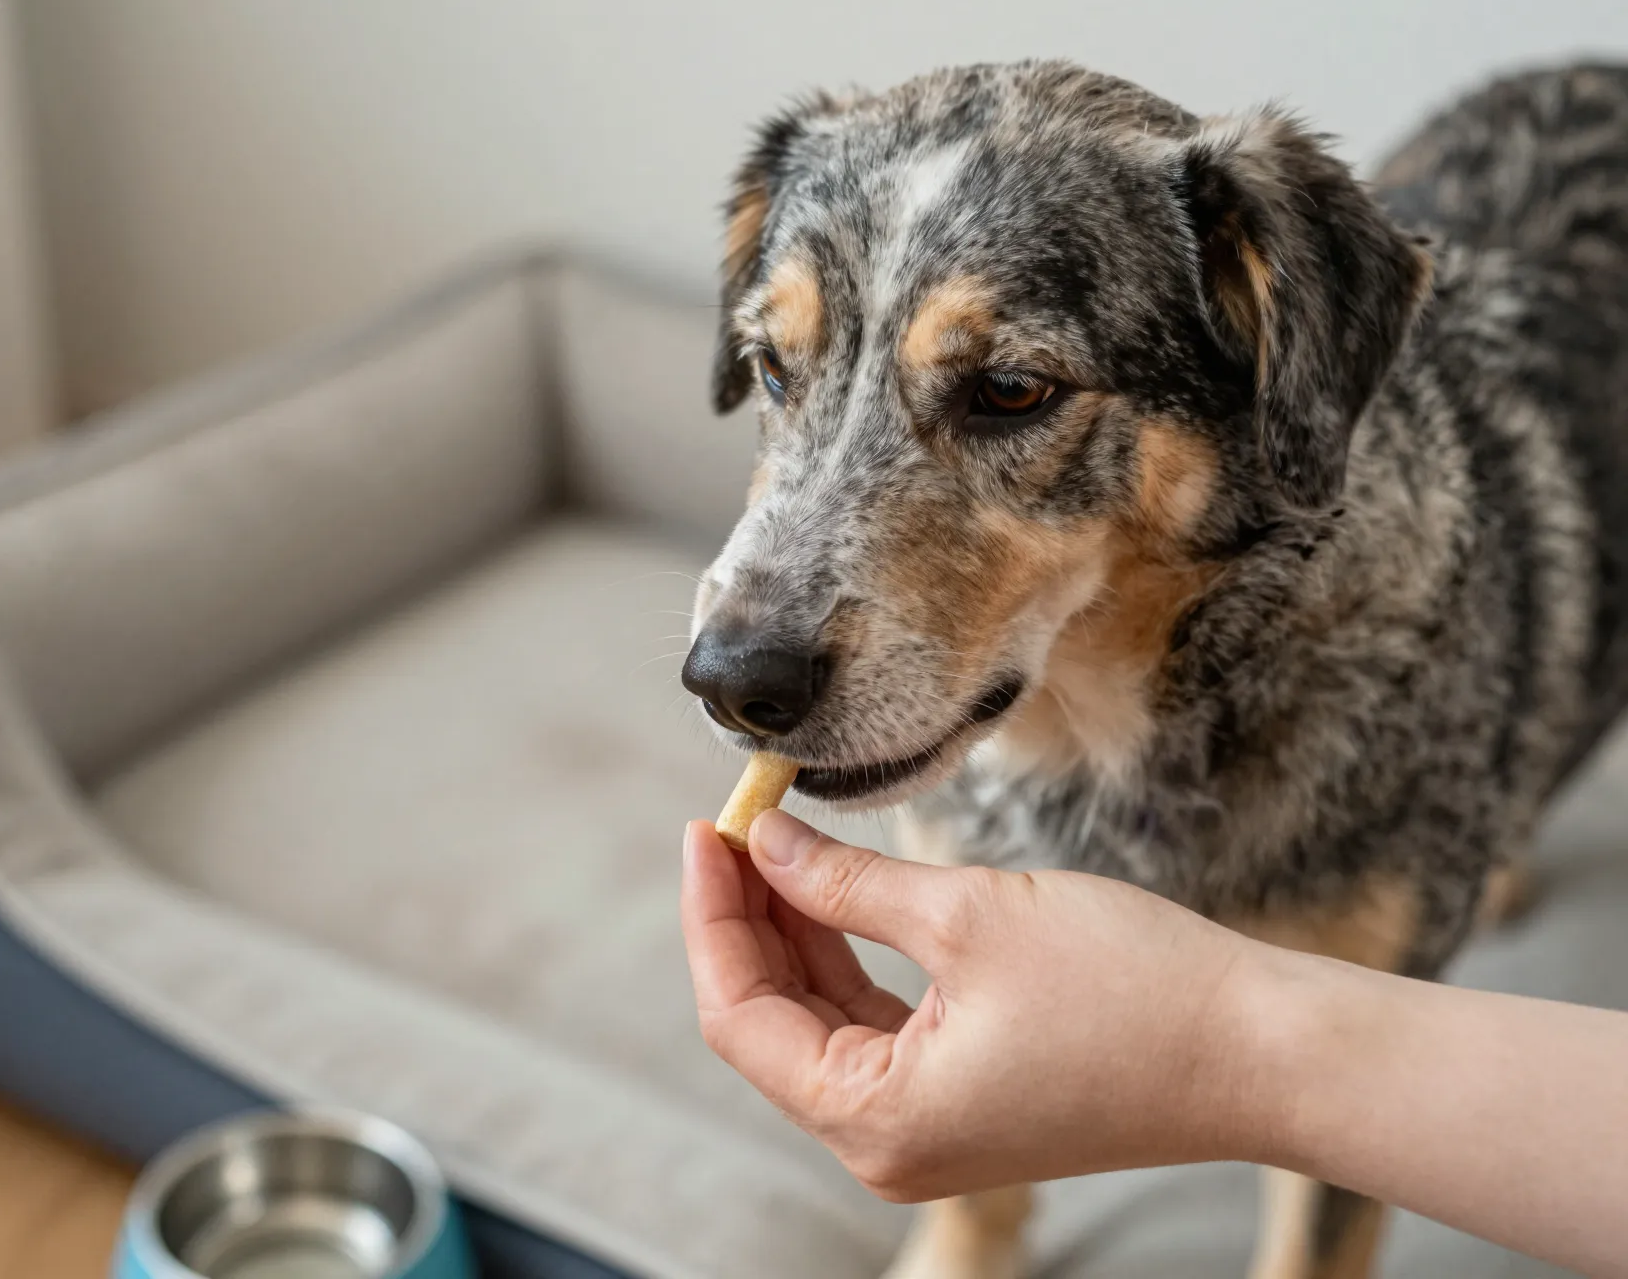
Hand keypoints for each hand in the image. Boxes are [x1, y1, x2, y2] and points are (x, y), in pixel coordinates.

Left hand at [680, 811, 1262, 1201]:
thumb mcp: (966, 915)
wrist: (1259, 1051)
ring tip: (774, 842)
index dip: (713, 915)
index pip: (740, 1016)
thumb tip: (764, 840)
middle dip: (747, 918)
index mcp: (877, 1121)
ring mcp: (926, 1129)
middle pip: (770, 1023)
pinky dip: (845, 960)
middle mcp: (888, 1145)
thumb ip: (844, 884)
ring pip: (818, 1023)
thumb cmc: (1130, 988)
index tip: (706, 827)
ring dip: (793, 933)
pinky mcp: (964, 1101)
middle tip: (736, 821)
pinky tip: (831, 893)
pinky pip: (871, 1029)